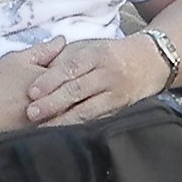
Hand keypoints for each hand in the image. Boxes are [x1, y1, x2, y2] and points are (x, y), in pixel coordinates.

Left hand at [20, 32, 164, 124]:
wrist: (151, 61)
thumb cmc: (110, 54)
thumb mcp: (89, 46)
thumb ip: (63, 57)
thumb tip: (37, 73)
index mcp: (97, 54)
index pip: (70, 67)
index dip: (50, 80)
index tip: (31, 92)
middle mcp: (108, 74)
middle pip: (77, 90)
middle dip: (53, 103)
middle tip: (32, 113)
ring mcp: (116, 94)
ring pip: (88, 110)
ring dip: (64, 121)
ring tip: (43, 128)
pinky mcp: (120, 111)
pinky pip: (98, 121)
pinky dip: (80, 128)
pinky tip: (64, 134)